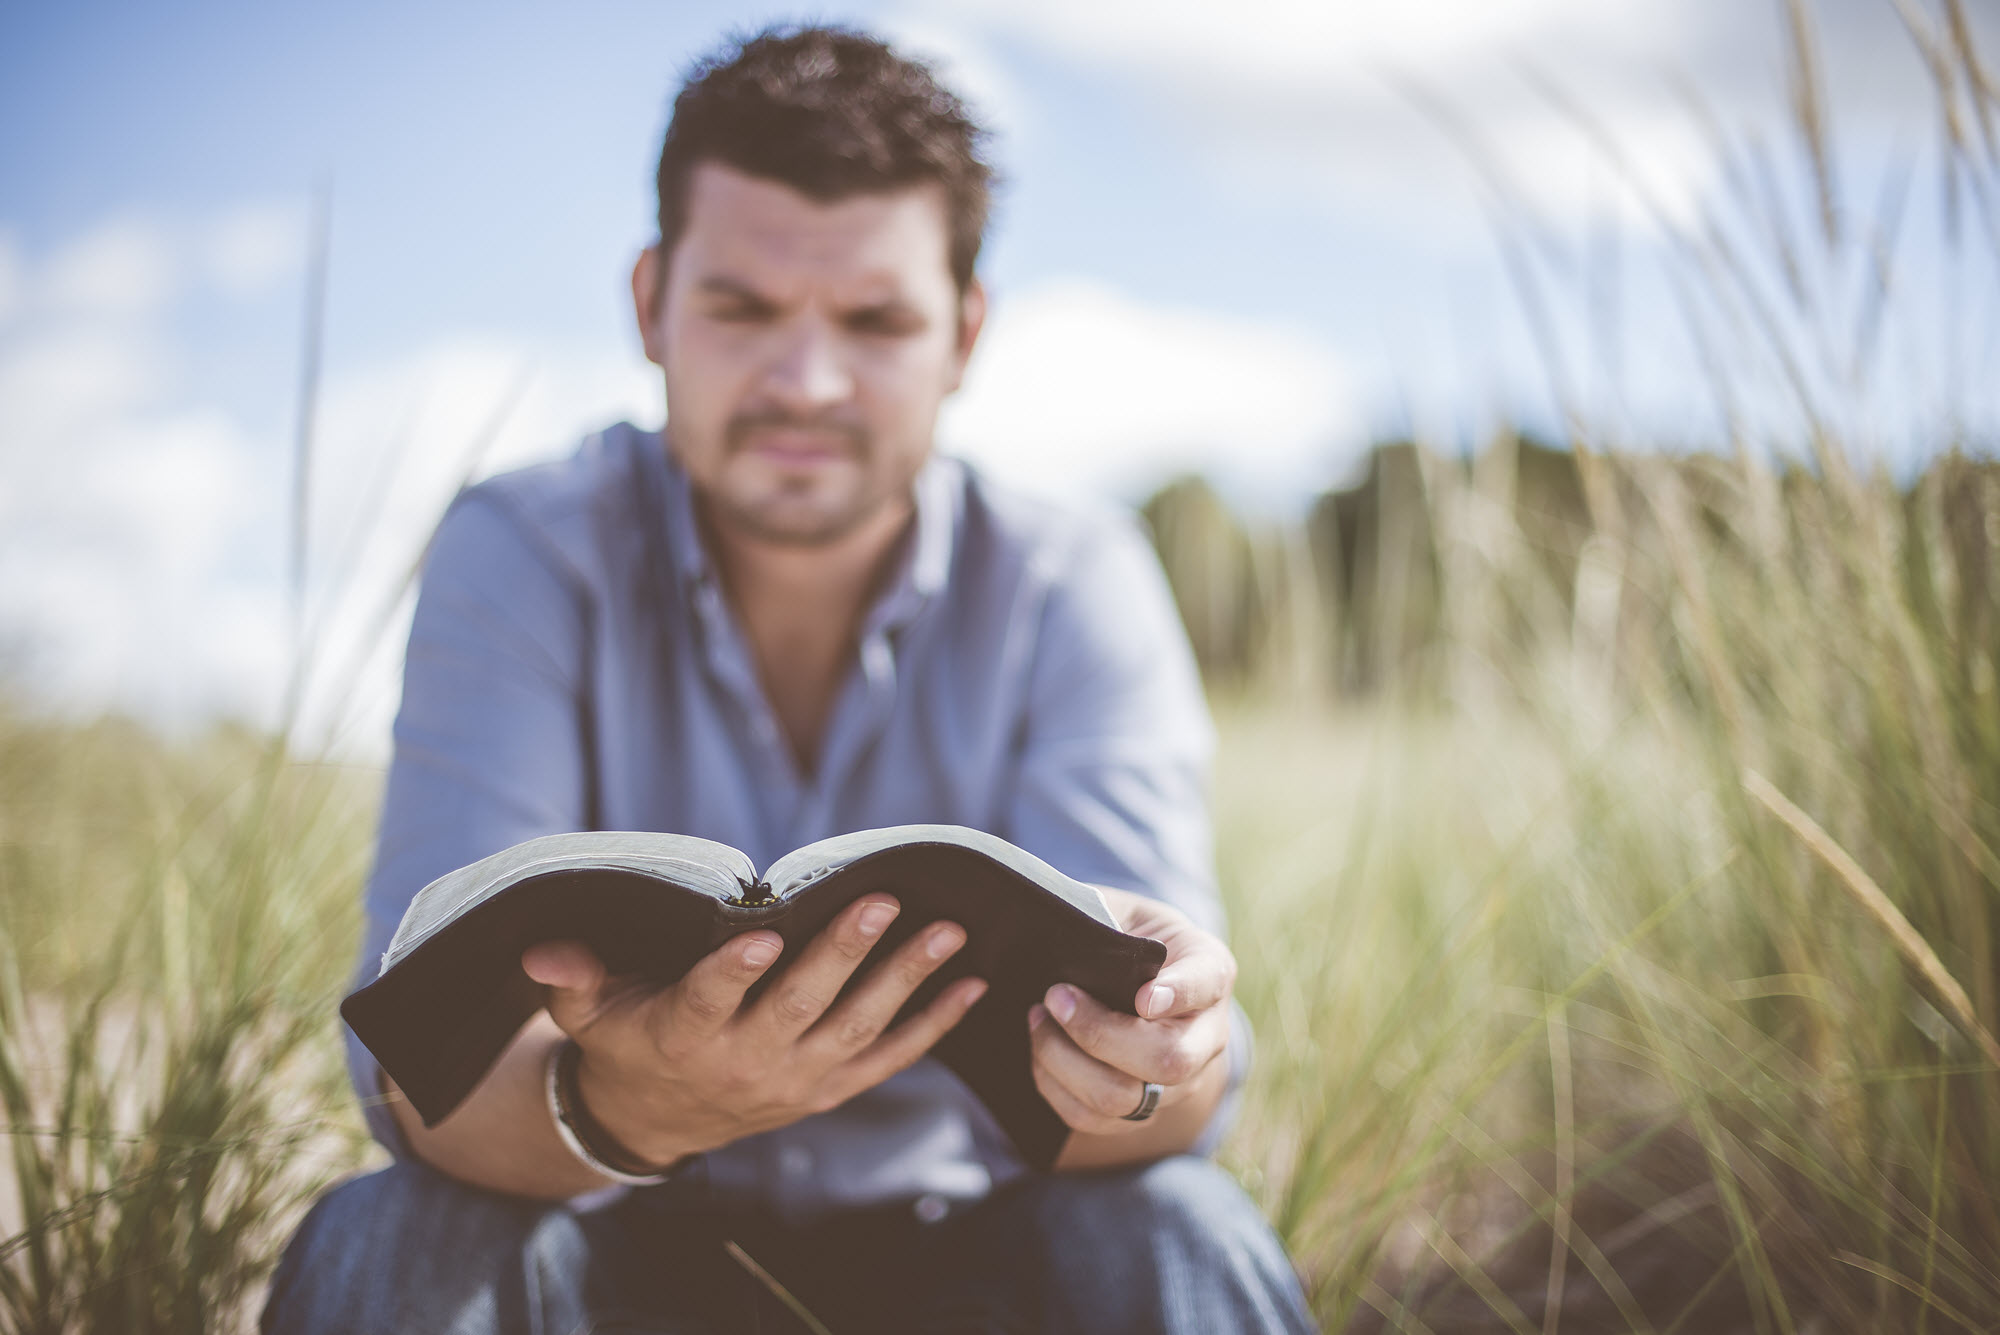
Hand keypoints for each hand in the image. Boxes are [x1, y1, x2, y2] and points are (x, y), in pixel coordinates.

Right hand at [521, 895, 985, 1168]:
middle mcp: (746, 1060)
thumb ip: (571, 978)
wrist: (656, 1119)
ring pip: (857, 1026)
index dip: (732, 971)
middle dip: (844, 953)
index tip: (759, 936)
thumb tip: (541, 951)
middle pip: (801, 1005)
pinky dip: (933, 1024)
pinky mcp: (830, 1087)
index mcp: (683, 1032)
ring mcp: (796, 1078)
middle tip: (882, 901)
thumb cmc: (624, 1038)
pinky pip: (889, 1057)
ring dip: (906, 979)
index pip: (709, 1000)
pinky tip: (972, 985)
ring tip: (948, 931)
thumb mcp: (587, 1011)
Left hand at [1028, 887, 1234, 1138]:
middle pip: (1168, 1061)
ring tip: (1037, 1018)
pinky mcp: (1139, 1111)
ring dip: (1066, 1062)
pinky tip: (1039, 1048)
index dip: (1180, 994)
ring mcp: (1178, 1082)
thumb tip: (1065, 932)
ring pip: (1125, 1098)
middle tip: (1055, 995)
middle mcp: (1206, 1035)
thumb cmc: (1125, 935)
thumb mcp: (1124, 910)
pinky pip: (1093, 1119)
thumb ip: (1105, 919)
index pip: (1207, 984)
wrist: (1137, 979)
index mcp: (1211, 970)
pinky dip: (1054, 1085)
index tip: (1142, 997)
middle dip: (1099, 1033)